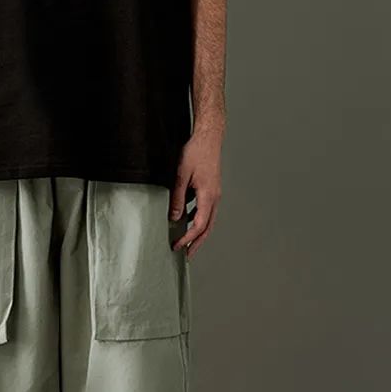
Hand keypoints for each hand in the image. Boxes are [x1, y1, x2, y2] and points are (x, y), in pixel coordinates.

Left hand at [169, 129, 222, 258]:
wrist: (208, 137)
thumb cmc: (195, 153)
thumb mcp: (181, 176)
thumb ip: (178, 198)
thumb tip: (175, 217)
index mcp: (208, 197)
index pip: (199, 226)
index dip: (188, 238)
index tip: (177, 246)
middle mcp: (215, 198)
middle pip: (208, 227)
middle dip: (197, 242)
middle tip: (187, 254)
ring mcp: (215, 193)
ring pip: (209, 219)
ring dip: (198, 232)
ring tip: (187, 240)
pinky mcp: (212, 188)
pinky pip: (206, 208)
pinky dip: (198, 217)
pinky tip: (187, 217)